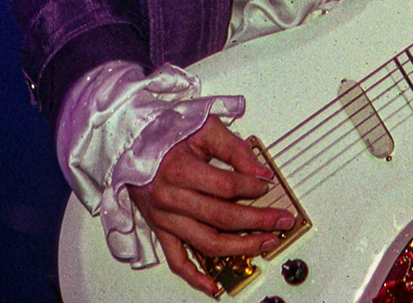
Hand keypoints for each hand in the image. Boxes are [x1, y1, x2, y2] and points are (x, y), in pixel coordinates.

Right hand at [129, 115, 296, 294]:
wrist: (131, 143)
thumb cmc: (165, 133)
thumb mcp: (203, 127)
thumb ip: (234, 148)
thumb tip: (260, 171)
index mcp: (179, 170)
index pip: (226, 186)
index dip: (252, 187)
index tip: (266, 184)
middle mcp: (170, 198)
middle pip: (222, 218)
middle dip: (259, 221)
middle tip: (281, 221)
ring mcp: (165, 218)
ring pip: (207, 242)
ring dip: (240, 247)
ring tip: (265, 243)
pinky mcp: (160, 229)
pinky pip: (176, 260)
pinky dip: (195, 276)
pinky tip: (213, 285)